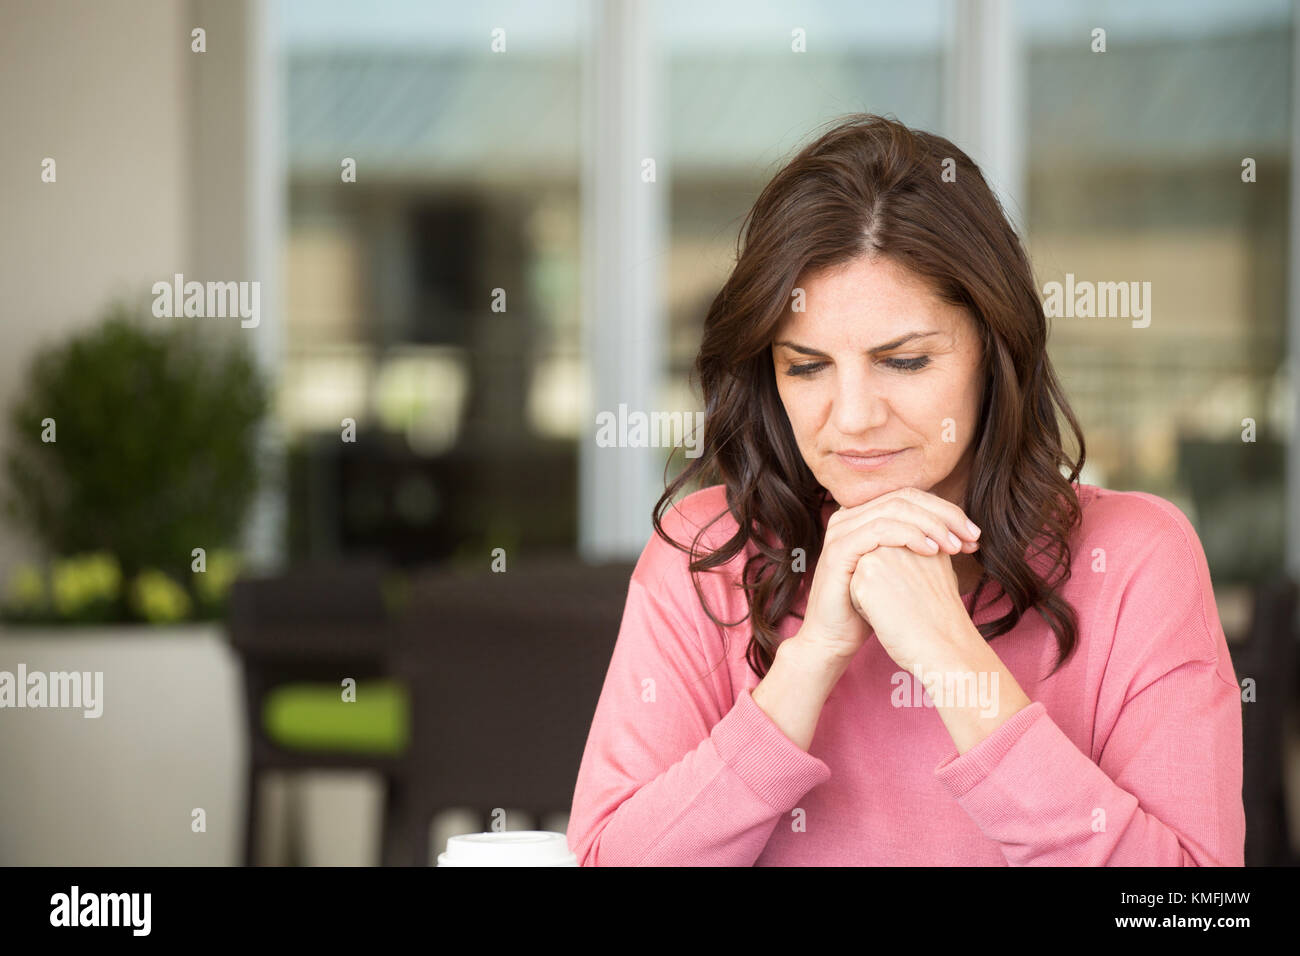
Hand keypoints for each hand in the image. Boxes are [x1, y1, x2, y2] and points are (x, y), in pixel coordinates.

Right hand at [792, 487, 980, 666]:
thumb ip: (919, 544)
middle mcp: (848, 516)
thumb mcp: (899, 569)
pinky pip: (879, 531)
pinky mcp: (838, 550)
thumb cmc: (870, 607)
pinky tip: (932, 551)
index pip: (910, 497)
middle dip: (944, 515)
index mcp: (862, 516)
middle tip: (972, 536)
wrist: (836, 639)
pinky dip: (910, 535)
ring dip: (932, 525)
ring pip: (894, 509)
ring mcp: (840, 531)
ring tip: (955, 546)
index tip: (974, 534)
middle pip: (904, 497)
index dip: (946, 510)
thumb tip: (960, 531)